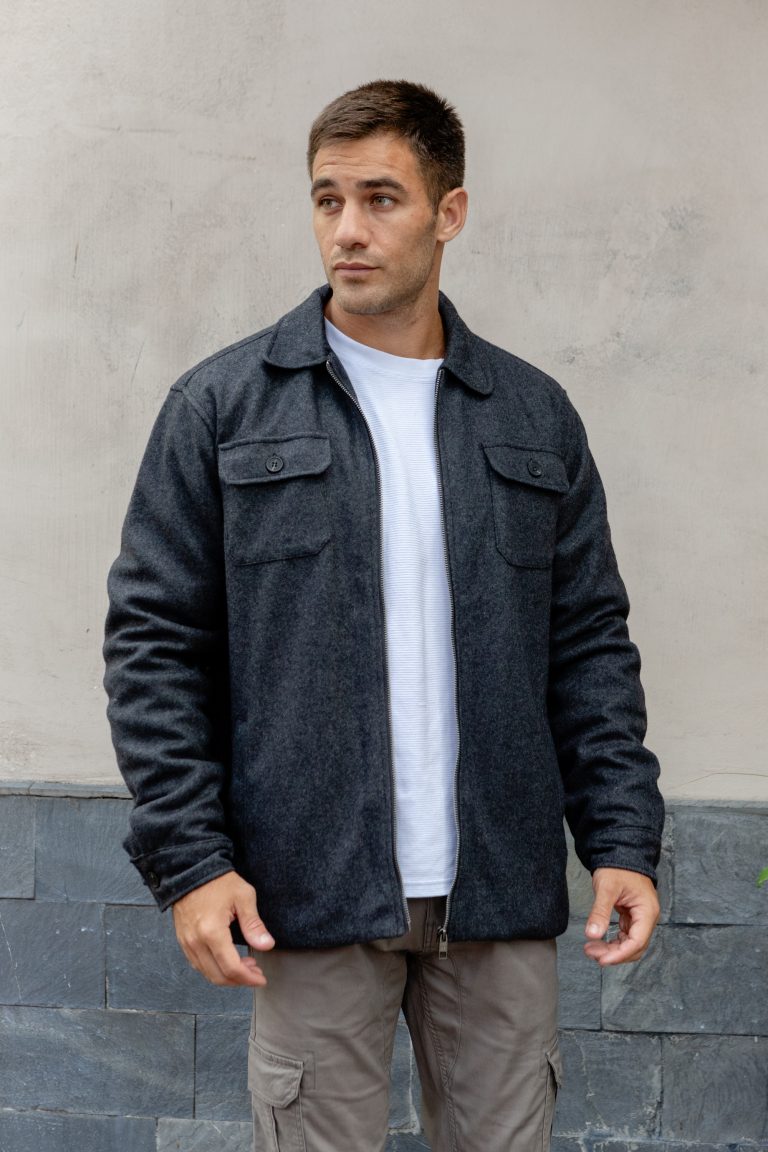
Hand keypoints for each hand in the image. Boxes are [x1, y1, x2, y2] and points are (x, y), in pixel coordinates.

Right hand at [172, 871, 274, 985]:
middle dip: (240, 980)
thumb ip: (254, 924)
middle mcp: (196, 942)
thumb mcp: (243, 897)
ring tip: (244, 965)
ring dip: (227, 976)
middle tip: (255, 972)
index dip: (249, 978)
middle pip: (218, 976)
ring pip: (207, 973)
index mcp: (212, 932)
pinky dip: (214, 968)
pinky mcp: (183, 941)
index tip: (261, 979)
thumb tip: (266, 945)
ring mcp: (187, 943)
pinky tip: (226, 960)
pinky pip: (198, 964)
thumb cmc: (218, 881)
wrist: (191, 871)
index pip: (231, 968)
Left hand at [583, 867, 658, 966]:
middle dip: (614, 954)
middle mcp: (647, 918)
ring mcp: (640, 919)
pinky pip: (625, 936)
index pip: (637, 942)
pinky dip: (613, 942)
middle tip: (591, 953)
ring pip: (629, 944)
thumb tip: (592, 934)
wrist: (621, 854)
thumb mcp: (606, 888)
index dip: (620, 954)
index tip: (602, 960)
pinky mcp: (632, 918)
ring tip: (591, 950)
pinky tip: (599, 943)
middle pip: (634, 947)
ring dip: (612, 950)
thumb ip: (600, 911)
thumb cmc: (618, 868)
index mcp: (647, 911)